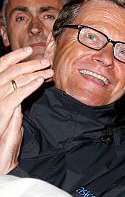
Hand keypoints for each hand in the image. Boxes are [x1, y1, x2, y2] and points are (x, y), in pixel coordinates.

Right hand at [0, 47, 53, 172]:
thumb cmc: (4, 145)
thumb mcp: (11, 124)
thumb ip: (15, 110)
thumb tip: (25, 98)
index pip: (2, 71)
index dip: (14, 59)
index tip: (29, 52)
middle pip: (8, 72)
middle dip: (27, 64)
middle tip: (44, 60)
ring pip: (12, 81)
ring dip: (32, 73)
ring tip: (47, 69)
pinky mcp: (1, 113)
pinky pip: (15, 96)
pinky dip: (28, 87)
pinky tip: (39, 81)